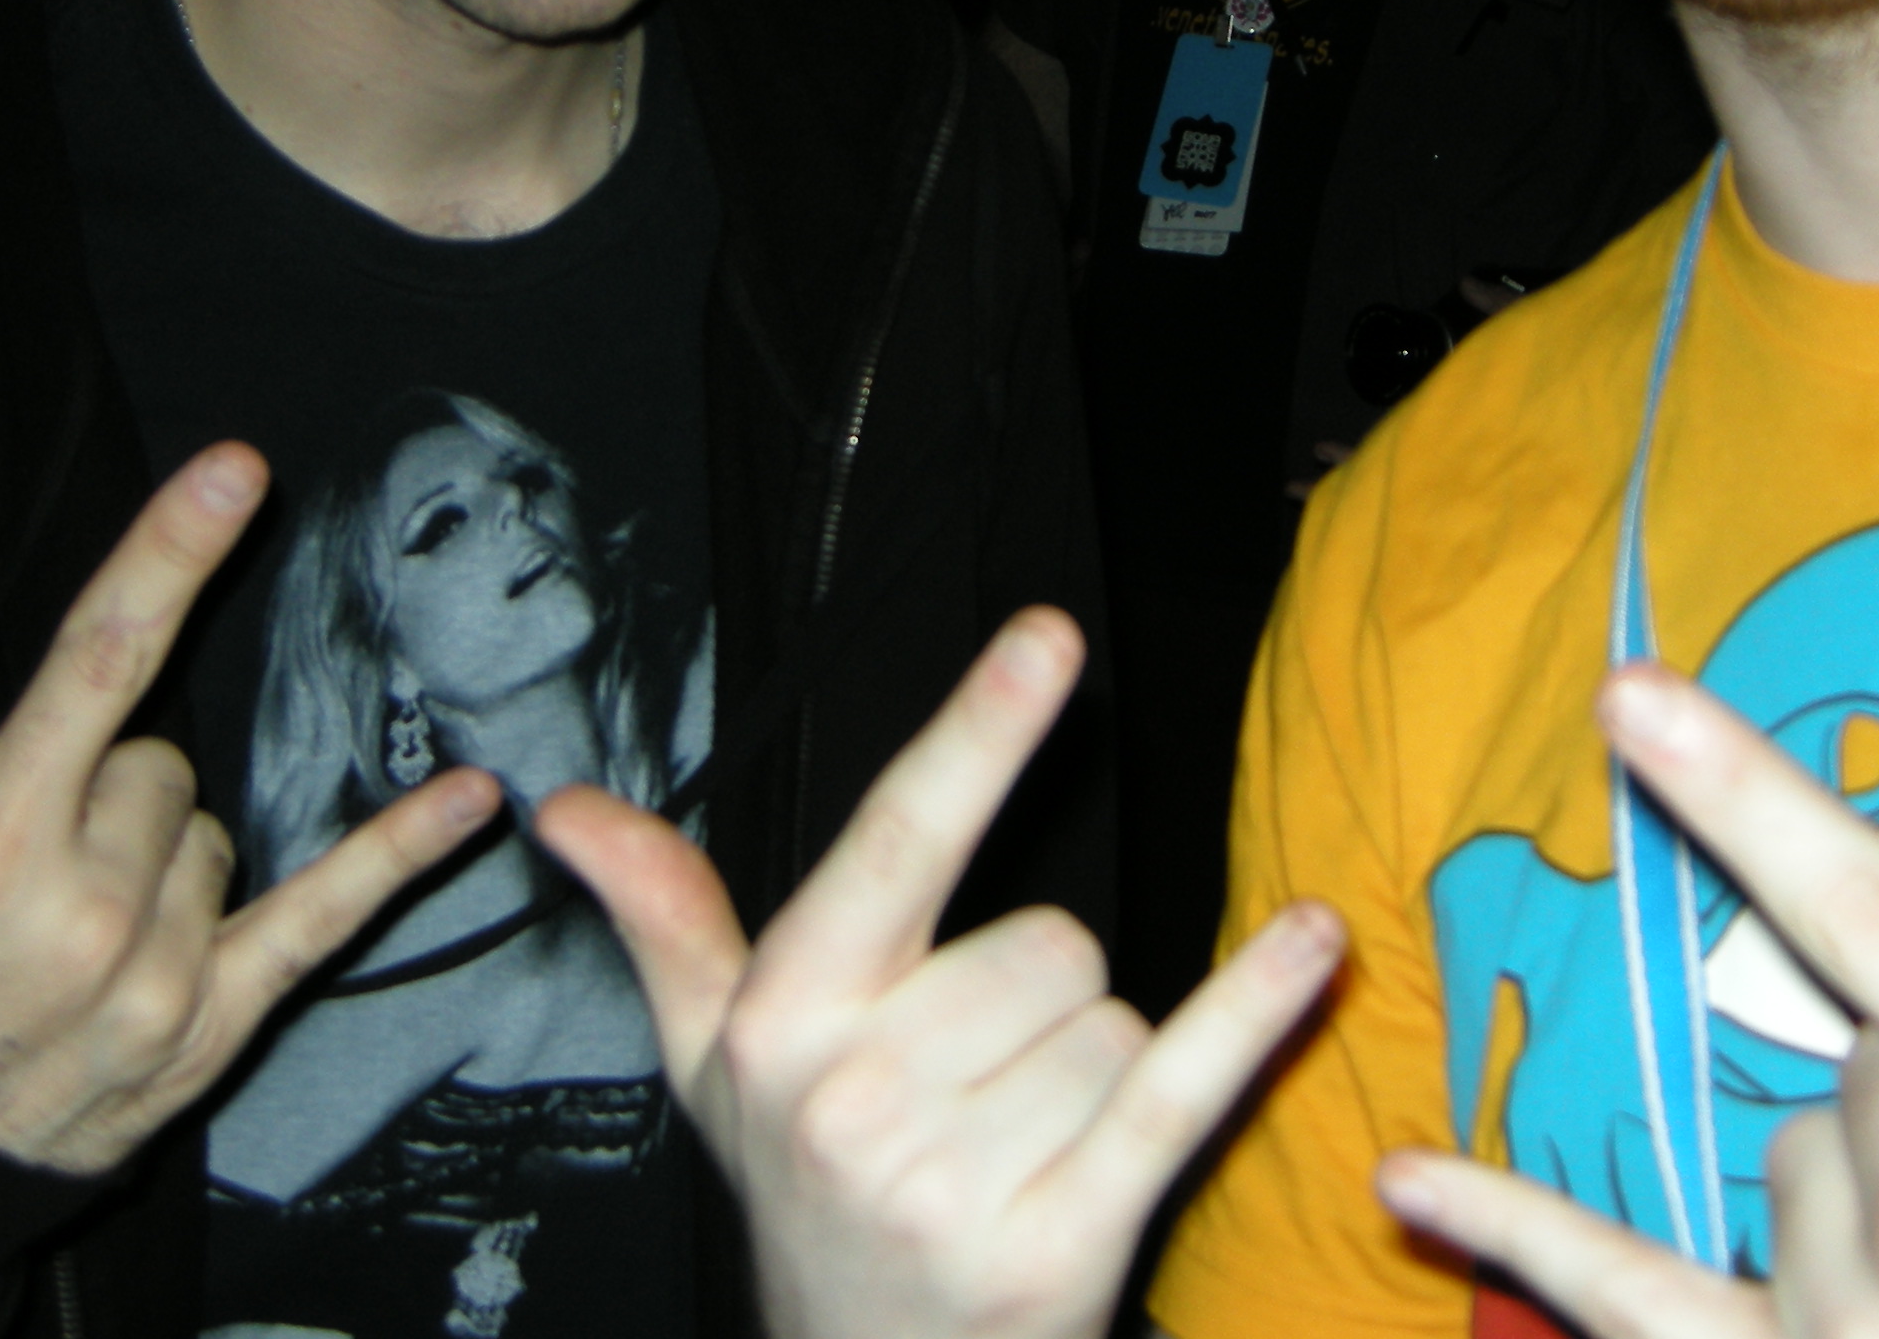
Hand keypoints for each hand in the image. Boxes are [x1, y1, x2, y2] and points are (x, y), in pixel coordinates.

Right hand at [0, 444, 503, 1174]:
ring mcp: (154, 976)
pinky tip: (470, 799)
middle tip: (38, 876)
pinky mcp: (209, 1027)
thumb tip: (74, 723)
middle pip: (160, 765)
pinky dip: (400, 856)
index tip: (234, 471)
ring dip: (159, 864)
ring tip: (74, 941)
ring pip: (215, 837)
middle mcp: (81, 909)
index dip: (167, 556)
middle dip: (107, 795)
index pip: (98, 664)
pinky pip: (322, 918)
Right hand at [541, 608, 1348, 1338]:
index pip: (898, 841)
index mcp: (783, 1023)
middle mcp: (857, 1098)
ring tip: (1020, 1148)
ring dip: (1095, 1072)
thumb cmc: (806, 1203)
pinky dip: (1255, 1011)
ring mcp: (957, 1179)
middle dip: (1039, 1003)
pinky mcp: (1062, 1244)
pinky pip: (1182, 1085)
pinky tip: (1313, 939)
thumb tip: (565, 808)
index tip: (1048, 634)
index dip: (977, 732)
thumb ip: (666, 920)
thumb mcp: (717, 1067)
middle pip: (1049, 940)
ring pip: (1114, 1019)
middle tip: (975, 1093)